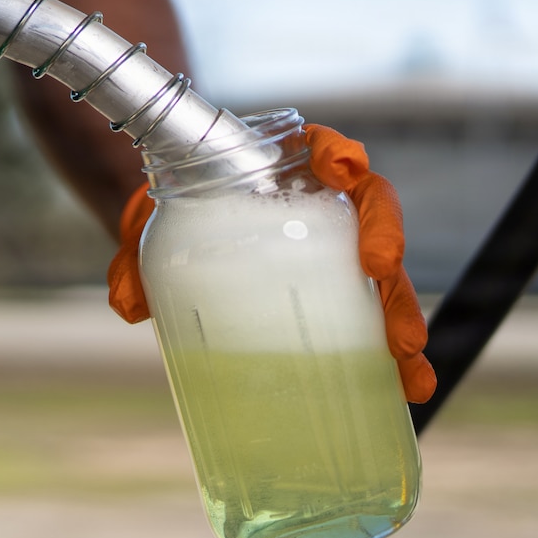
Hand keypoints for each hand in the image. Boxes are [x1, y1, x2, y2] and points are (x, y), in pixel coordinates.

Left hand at [107, 124, 436, 403]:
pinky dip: (391, 353)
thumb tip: (127, 303)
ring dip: (402, 321)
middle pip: (374, 221)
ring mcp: (335, 248)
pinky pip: (371, 313)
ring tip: (410, 372)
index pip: (325, 149)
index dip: (339, 155)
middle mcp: (324, 205)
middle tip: (392, 316)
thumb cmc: (173, 212)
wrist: (171, 228)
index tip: (341, 170)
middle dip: (389, 266)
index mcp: (288, 169)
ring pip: (384, 276)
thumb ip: (133, 256)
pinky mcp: (336, 288)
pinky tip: (404, 389)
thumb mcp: (147, 226)